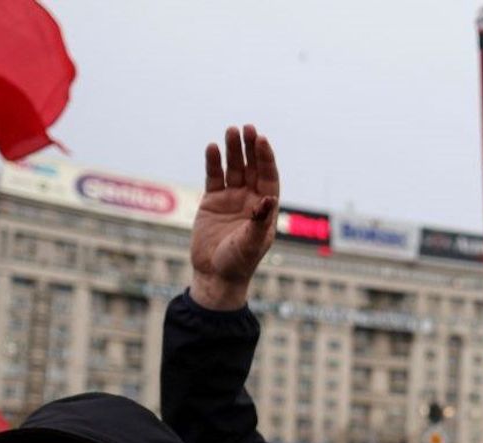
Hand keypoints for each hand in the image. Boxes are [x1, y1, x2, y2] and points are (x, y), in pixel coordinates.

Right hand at [189, 124, 279, 310]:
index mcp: (266, 208)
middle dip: (250, 148)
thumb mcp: (252, 243)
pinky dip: (213, 162)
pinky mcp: (212, 201)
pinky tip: (212, 147)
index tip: (262, 140)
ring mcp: (231, 199)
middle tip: (247, 128)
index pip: (269, 177)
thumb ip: (260, 221)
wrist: (215, 275)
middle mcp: (251, 200)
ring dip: (232, 150)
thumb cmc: (239, 262)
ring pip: (233, 169)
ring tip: (230, 131)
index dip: (266, 158)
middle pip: (252, 168)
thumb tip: (270, 198)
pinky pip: (214, 177)